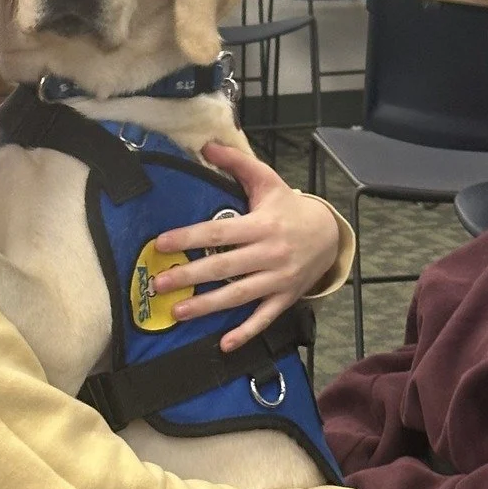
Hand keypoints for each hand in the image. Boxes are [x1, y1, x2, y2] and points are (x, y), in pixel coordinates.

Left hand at [148, 140, 344, 352]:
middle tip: (158, 284)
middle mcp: (269, 254)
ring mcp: (278, 280)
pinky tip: (223, 344)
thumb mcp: (267, 180)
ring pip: (238, 296)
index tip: (161, 243)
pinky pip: (263, 319)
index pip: (219, 233)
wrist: (329, 235)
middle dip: (189, 277)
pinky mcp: (284, 298)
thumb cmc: (288, 208)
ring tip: (177, 312)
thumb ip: (236, 163)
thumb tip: (206, 144)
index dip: (189, 238)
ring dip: (206, 307)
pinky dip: (245, 333)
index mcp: (262, 225)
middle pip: (223, 268)